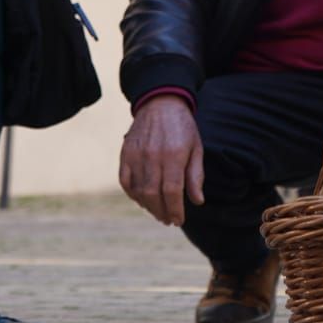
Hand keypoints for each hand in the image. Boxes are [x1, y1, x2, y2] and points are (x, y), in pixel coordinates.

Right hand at [119, 94, 203, 226]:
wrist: (160, 102)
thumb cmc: (182, 127)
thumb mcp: (196, 148)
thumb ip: (195, 176)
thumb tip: (197, 201)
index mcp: (174, 155)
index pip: (172, 191)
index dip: (175, 209)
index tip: (178, 220)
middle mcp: (153, 156)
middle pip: (153, 194)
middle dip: (162, 212)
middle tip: (168, 220)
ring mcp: (137, 155)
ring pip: (138, 190)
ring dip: (148, 206)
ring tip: (158, 212)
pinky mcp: (126, 153)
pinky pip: (125, 181)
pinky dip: (132, 194)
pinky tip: (142, 200)